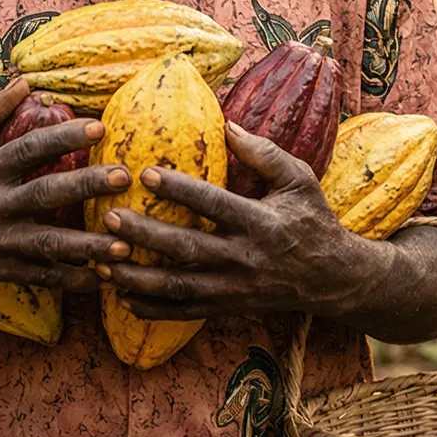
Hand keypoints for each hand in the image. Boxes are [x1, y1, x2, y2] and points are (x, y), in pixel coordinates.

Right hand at [0, 80, 131, 293]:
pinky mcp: (0, 269)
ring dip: (88, 246)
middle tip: (124, 175)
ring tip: (125, 243)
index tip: (99, 127)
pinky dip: (71, 280)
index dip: (62, 137)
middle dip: (86, 185)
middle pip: (45, 194)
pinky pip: (40, 277)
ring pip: (48, 244)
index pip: (28, 149)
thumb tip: (24, 83)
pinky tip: (102, 278)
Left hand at [97, 122, 392, 321]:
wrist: (334, 279)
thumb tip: (226, 123)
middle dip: (145, 235)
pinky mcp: (227, 308)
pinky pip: (184, 313)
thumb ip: (264, 153)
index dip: (179, 189)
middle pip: (187, 249)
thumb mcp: (299, 179)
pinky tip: (121, 295)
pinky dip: (151, 308)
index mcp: (260, 222)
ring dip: (137, 276)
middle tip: (110, 218)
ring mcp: (233, 288)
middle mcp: (244, 258)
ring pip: (179, 287)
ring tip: (102, 261)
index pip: (214, 204)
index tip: (146, 173)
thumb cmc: (313, 220)